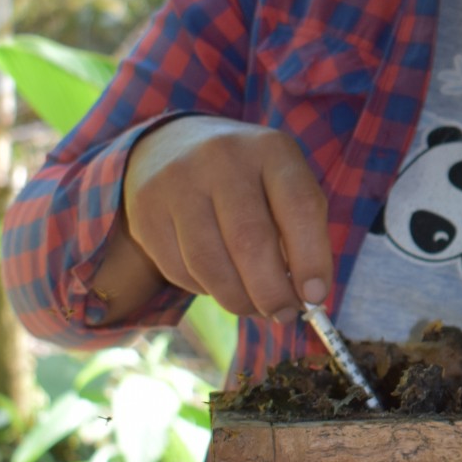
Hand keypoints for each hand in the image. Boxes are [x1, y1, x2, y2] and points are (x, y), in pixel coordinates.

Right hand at [92, 116, 332, 321]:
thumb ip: (301, 233)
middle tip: (284, 314)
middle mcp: (223, 157)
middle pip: (250, 241)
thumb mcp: (281, 185)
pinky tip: (218, 282)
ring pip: (210, 264)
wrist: (173, 147)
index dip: (312, 259)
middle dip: (272, 292)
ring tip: (254, 307)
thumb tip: (307, 297)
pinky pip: (179, 270)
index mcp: (271, 149)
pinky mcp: (146, 211)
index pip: (300, 207)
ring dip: (238, 300)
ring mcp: (178, 181)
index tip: (316, 296)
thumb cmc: (246, 180)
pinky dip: (205, 289)